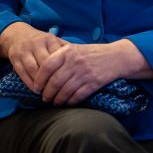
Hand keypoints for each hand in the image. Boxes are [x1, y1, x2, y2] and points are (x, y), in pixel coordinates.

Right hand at [0, 21, 65, 91]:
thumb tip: (80, 61)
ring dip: (39, 83)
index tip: (68, 82)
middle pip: (45, 64)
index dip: (62, 71)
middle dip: (51, 79)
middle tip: (57, 91)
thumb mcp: (53, 41)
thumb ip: (65, 49)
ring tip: (46, 93)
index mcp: (49, 39)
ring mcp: (24, 50)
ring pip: (33, 69)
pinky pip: (22, 72)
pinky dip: (29, 83)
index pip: (57, 57)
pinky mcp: (14, 57)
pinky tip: (35, 90)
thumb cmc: (40, 42)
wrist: (17, 34)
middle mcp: (36, 44)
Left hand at [32, 39, 152, 105]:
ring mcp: (85, 73)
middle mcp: (75, 62)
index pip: (47, 65)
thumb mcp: (73, 48)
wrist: (116, 57)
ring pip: (65, 90)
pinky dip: (70, 102)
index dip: (39, 78)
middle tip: (44, 98)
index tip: (35, 87)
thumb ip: (58, 55)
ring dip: (57, 100)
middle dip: (47, 93)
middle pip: (55, 81)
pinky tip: (66, 104)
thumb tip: (39, 68)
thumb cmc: (90, 53)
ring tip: (53, 103)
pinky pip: (78, 96)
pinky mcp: (94, 83)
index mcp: (67, 52)